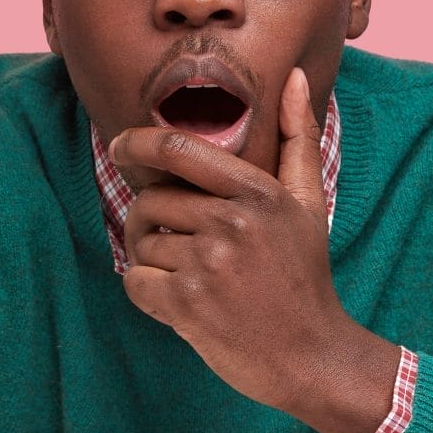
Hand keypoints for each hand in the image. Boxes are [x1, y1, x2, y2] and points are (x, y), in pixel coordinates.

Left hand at [109, 69, 400, 432]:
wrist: (311, 354)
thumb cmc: (304, 275)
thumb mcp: (309, 203)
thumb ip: (298, 137)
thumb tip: (294, 78)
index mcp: (257, 194)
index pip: (179, 151)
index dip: (138, 143)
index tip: (121, 146)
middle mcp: (232, 224)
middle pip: (151, 201)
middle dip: (147, 219)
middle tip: (166, 241)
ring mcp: (208, 266)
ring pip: (141, 244)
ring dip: (150, 259)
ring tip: (185, 276)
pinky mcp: (187, 306)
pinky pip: (135, 282)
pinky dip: (145, 292)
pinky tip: (177, 301)